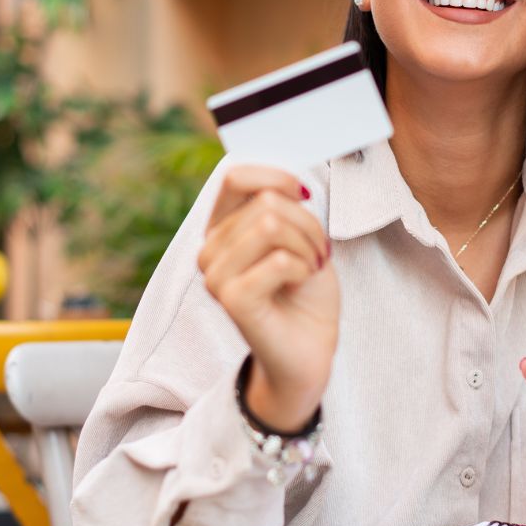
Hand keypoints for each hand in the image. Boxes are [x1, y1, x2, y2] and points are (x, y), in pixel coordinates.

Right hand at [197, 166, 336, 432]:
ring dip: (307, 246)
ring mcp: (216, 276)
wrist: (310, 348)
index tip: (304, 196)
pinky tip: (300, 285)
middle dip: (307, 224)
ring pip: (272, 226)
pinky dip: (303, 268)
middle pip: (267, 202)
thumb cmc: (305, 291)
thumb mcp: (300, 235)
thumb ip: (284, 205)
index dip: (277, 177)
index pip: (236, 177)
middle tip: (315, 253)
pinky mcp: (232, 300)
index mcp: (222, 228)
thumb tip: (289, 182)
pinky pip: (279, 260)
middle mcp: (210, 250)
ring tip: (308, 269)